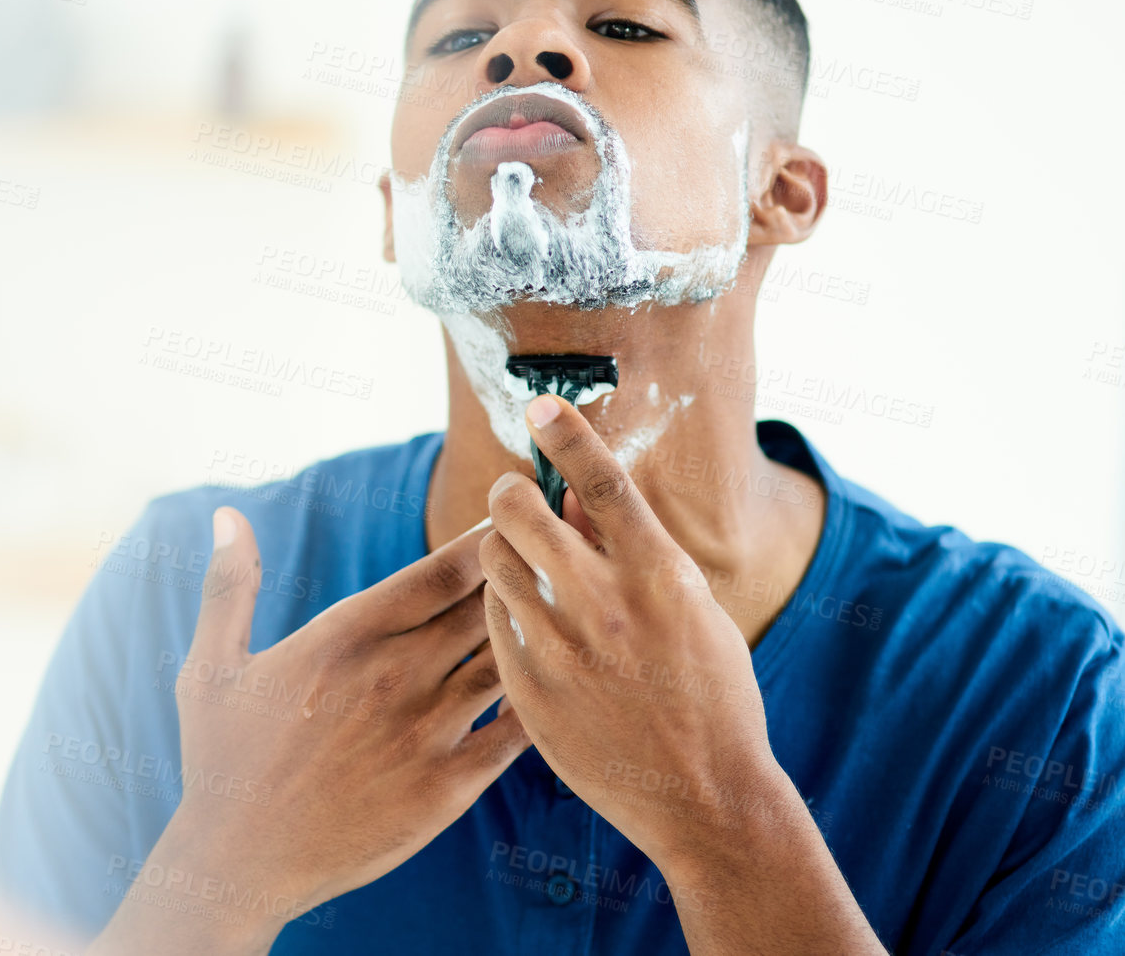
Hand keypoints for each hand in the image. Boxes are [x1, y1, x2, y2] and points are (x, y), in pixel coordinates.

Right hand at [94, 506, 529, 954]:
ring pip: (509, 659)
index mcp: (345, 635)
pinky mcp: (448, 786)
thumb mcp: (210, 665)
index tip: (514, 512)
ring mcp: (427, 731)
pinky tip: (559, 685)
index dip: (485, 537)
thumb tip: (225, 514)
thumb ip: (229, 584)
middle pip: (486, 605)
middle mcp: (395, 674)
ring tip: (575, 609)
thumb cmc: (221, 761)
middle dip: (525, 572)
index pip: (439, 570)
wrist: (239, 865)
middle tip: (560, 550)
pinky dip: (541, 701)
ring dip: (540, 631)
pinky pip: (517, 732)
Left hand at [479, 393, 802, 876]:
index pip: (606, 482)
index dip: (568, 434)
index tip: (540, 404)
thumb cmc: (710, 692)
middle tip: (517, 501)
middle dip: (512, 493)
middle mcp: (607, 605)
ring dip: (501, 549)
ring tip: (523, 564)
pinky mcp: (529, 689)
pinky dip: (503, 607)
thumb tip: (581, 492)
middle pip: (523, 511)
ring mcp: (563, 649)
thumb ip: (634, 548)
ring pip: (493, 561)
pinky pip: (492, 620)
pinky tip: (526, 619)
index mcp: (661, 575)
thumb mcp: (693, 607)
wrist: (706, 798)